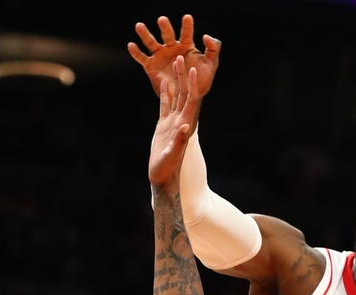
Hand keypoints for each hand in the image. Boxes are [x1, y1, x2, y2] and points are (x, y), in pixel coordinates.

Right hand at [128, 14, 219, 98]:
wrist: (188, 97)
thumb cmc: (201, 80)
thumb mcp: (211, 64)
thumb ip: (213, 48)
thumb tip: (205, 36)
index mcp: (186, 46)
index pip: (186, 33)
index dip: (187, 26)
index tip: (187, 18)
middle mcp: (172, 48)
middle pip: (167, 35)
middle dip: (165, 28)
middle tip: (162, 20)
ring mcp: (160, 57)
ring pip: (151, 43)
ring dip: (145, 35)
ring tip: (139, 26)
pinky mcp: (151, 67)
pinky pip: (142, 58)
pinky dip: (136, 53)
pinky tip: (130, 45)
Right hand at [149, 58, 200, 186]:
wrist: (162, 176)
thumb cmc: (167, 168)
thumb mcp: (172, 155)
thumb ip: (179, 141)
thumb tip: (184, 127)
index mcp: (184, 125)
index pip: (190, 101)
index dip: (192, 85)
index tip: (192, 70)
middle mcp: (180, 120)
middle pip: (184, 94)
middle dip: (184, 76)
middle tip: (182, 58)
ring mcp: (172, 121)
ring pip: (175, 96)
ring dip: (176, 80)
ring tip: (175, 63)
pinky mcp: (164, 125)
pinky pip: (164, 105)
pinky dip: (164, 93)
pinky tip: (163, 82)